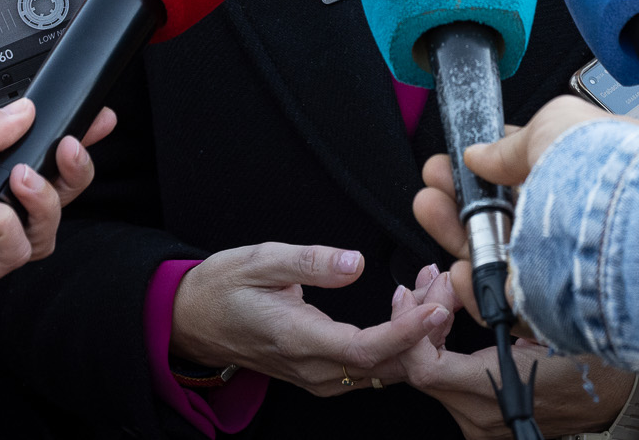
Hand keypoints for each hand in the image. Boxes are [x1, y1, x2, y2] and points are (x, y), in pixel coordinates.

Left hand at [0, 99, 115, 313]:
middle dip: (72, 169)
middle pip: (50, 191)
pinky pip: (9, 256)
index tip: (95, 120)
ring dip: (42, 200)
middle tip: (68, 148)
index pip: (30, 149)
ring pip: (40, 228)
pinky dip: (2, 228)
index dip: (67, 138)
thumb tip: (24, 112)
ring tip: (16, 179)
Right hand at [169, 242, 449, 395]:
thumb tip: (354, 263)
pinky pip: (371, 367)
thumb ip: (310, 261)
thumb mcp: (261, 259)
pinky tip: (410, 308)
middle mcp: (313, 369)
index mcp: (297, 340)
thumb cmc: (223, 288)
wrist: (194, 320)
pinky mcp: (323, 376)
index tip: (435, 308)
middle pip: (386, 365)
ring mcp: (319, 378)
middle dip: (425, 329)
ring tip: (433, 288)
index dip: (406, 334)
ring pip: (383, 370)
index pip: (365, 349)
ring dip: (416, 336)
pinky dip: (399, 342)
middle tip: (445, 283)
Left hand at [390, 265, 635, 439]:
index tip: (428, 291)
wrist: (619, 401)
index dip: (416, 325)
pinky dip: (439, 342)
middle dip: (417, 316)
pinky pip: (444, 378)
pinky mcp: (481, 415)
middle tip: (431, 279)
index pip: (425, 367)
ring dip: (426, 327)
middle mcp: (480, 416)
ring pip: (429, 372)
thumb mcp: (554, 324)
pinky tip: (445, 312)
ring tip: (437, 287)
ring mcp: (479, 421)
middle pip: (419, 368)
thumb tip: (464, 275)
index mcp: (497, 393)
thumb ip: (505, 303)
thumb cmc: (597, 363)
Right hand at [414, 96, 608, 326]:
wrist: (619, 228)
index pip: (528, 173)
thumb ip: (511, 143)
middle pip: (504, 214)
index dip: (486, 166)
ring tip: (430, 209)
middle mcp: (574, 221)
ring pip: (496, 254)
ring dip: (456, 232)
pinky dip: (476, 285)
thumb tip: (479, 154)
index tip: (456, 159)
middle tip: (433, 181)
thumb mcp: (552, 124)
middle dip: (460, 196)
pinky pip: (502, 299)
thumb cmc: (601, 167)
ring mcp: (561, 265)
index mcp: (583, 177)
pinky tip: (460, 268)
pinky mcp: (550, 308)